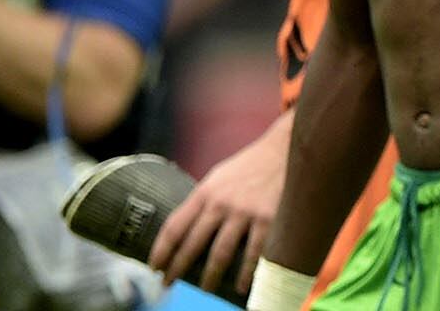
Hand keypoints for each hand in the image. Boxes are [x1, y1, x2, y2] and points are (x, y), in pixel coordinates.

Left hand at [150, 111, 288, 294]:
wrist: (285, 149)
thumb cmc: (249, 167)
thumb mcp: (219, 178)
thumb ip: (204, 201)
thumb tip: (187, 230)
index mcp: (205, 192)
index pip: (175, 226)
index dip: (161, 249)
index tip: (154, 266)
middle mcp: (221, 203)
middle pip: (193, 244)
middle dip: (177, 267)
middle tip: (167, 283)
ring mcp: (244, 212)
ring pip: (221, 253)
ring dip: (211, 276)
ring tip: (205, 290)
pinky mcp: (268, 220)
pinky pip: (253, 254)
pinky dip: (245, 274)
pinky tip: (240, 287)